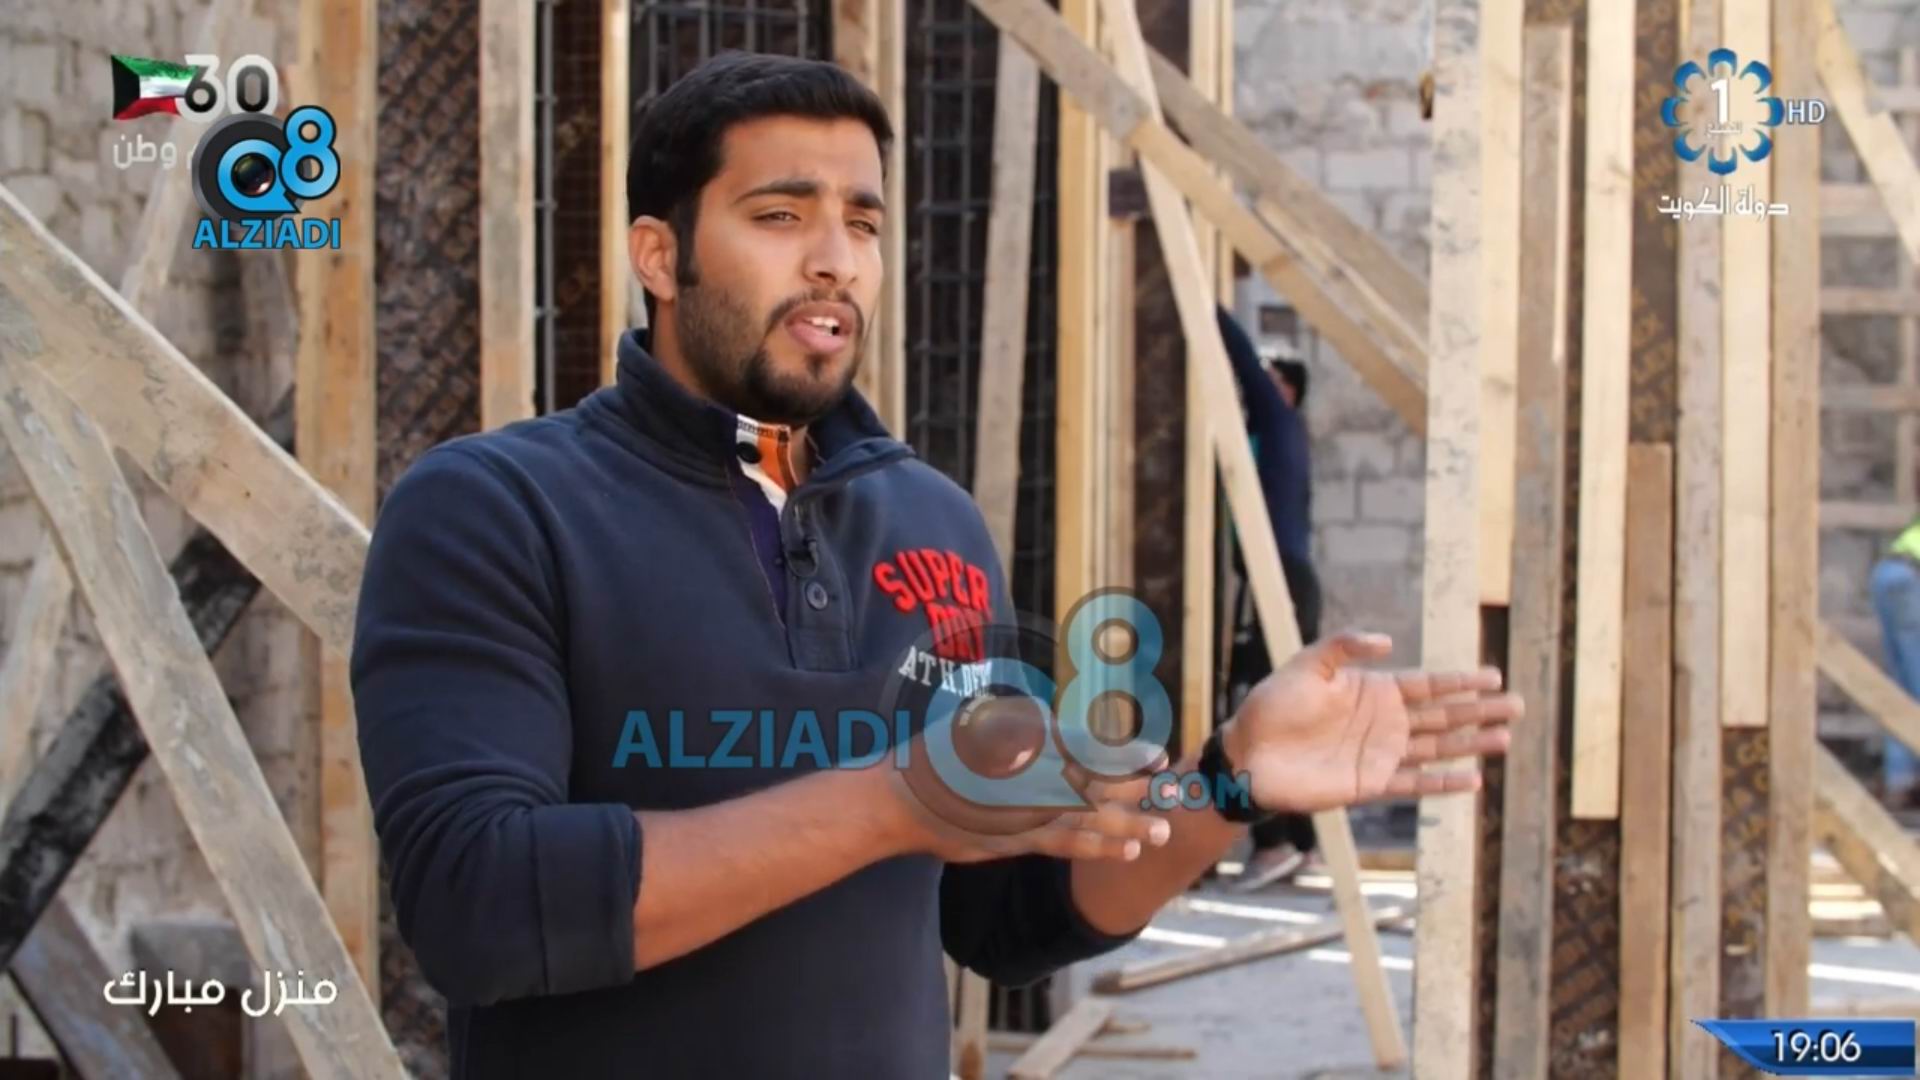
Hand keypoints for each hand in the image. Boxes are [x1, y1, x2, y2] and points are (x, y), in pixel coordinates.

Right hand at [881, 692, 1171, 864]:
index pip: (1089, 744)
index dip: (1127, 753)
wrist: (900, 796)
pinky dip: (1097, 847)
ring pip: (1088, 817)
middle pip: (1098, 781)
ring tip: (1161, 830)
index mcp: (1026, 738)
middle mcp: (1031, 772)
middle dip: (1138, 787)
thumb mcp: (980, 725)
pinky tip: (1125, 852)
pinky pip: (1065, 844)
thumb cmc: (937, 757)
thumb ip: (1019, 728)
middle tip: (1173, 790)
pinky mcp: (1015, 839)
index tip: (1158, 756)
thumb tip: (1045, 723)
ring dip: (1128, 824)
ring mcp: (1024, 808)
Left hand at [1222, 630, 1519, 813]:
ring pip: (1437, 749)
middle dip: (1480, 710)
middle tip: (1518, 705)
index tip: (1494, 676)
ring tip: (1505, 739)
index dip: (1461, 681)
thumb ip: (1345, 647)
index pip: (1428, 684)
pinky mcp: (1369, 783)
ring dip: (1472, 745)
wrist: (1248, 753)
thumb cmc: (1272, 705)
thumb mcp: (1308, 665)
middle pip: (1443, 716)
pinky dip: (1442, 783)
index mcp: (1373, 690)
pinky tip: (1472, 781)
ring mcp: (1380, 753)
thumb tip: (1388, 641)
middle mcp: (1384, 722)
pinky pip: (1414, 783)